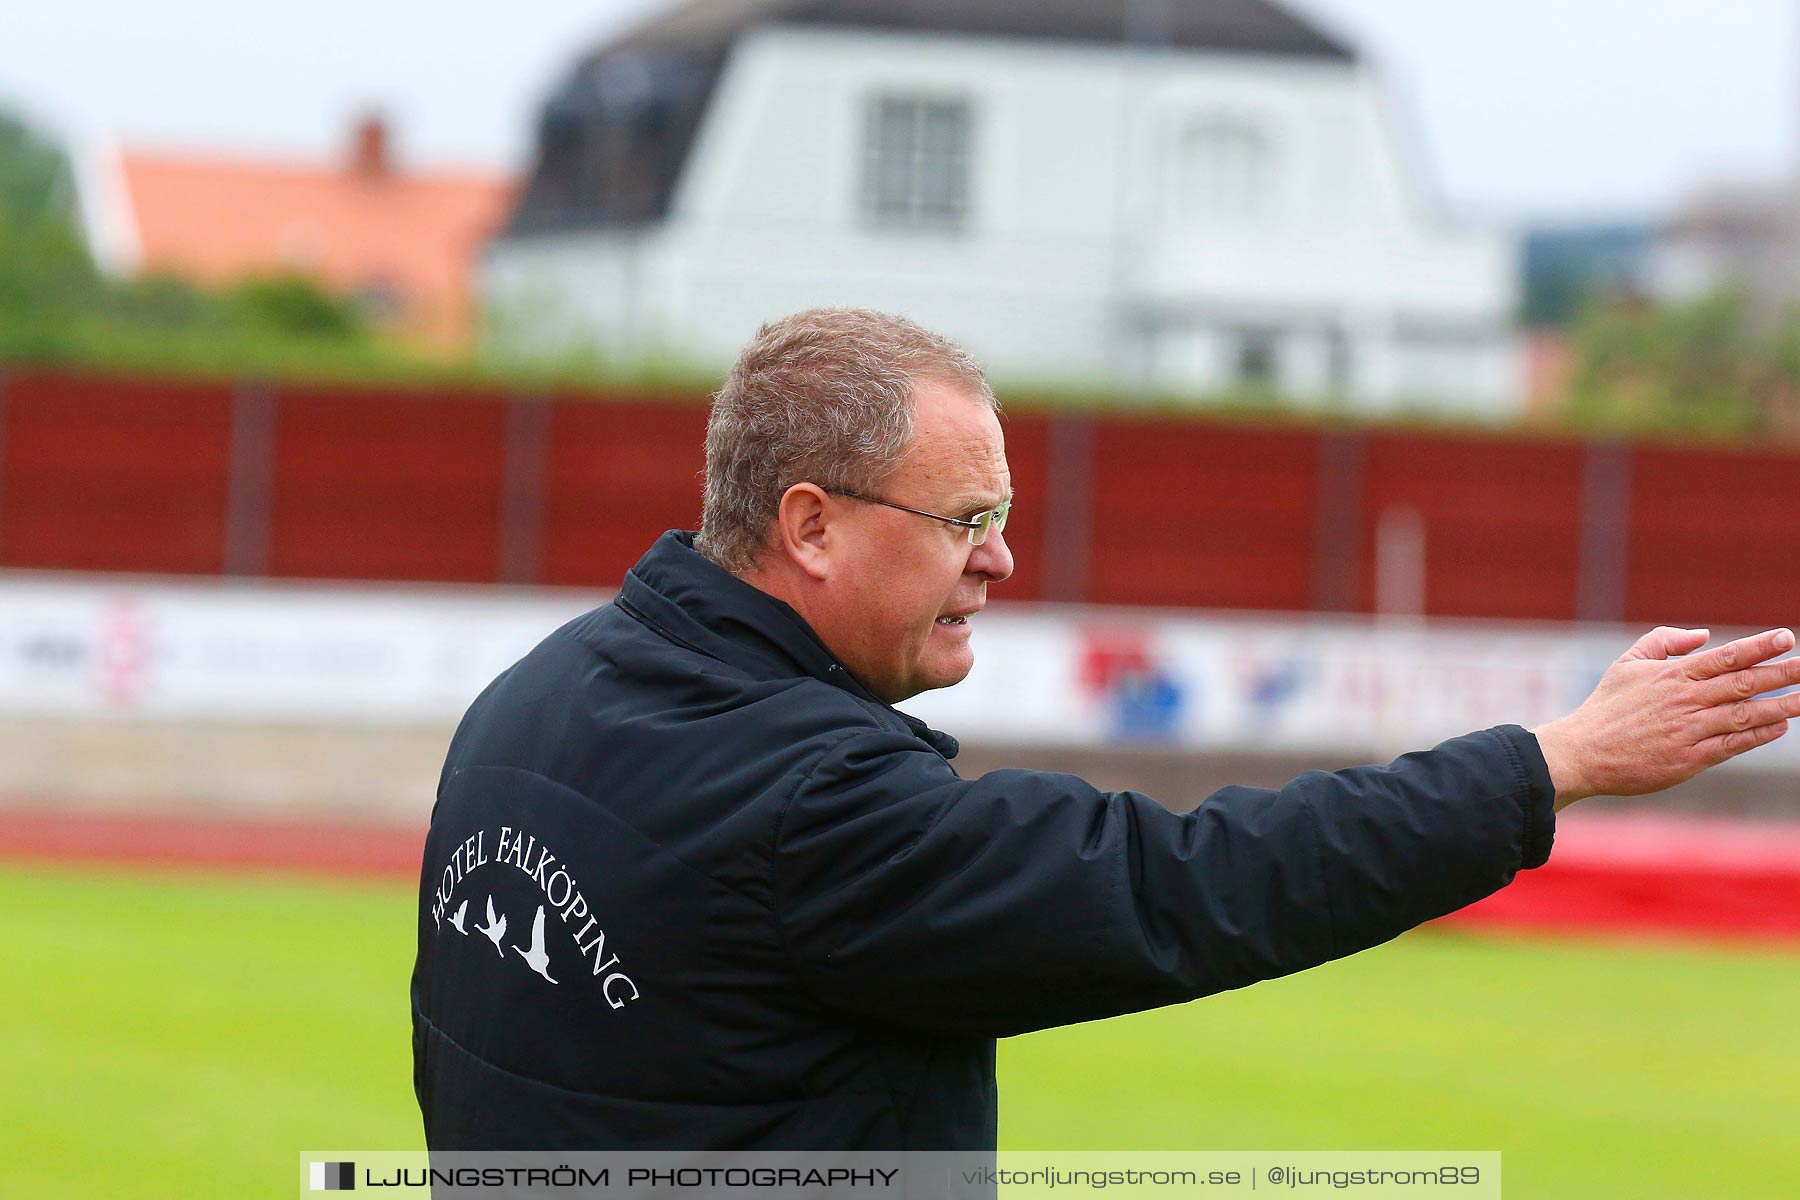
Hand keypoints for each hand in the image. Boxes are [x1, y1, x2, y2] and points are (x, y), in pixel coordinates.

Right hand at [1531, 626, 1799, 809]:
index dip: (1759, 647)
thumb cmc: (1606, 708)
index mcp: (1673, 676)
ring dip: (1781, 706)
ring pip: (1745, 714)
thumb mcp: (1627, 664)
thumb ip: (1663, 642)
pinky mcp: (1689, 759)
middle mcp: (1686, 701)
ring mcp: (1690, 730)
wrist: (1582, 752)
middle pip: (1745, 683)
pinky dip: (1758, 735)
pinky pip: (1732, 745)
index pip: (1725, 657)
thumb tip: (1702, 635)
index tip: (1787, 638)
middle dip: (1783, 674)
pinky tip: (1779, 726)